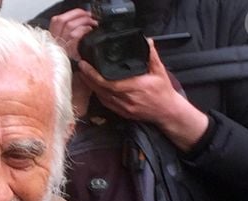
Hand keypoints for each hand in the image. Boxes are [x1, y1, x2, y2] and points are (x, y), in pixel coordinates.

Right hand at [49, 8, 96, 61]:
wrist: (70, 80)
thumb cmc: (69, 65)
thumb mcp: (64, 48)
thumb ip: (66, 34)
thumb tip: (78, 22)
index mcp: (52, 39)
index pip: (56, 21)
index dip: (70, 14)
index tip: (81, 13)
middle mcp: (54, 43)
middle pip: (62, 20)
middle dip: (77, 14)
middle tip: (89, 16)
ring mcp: (61, 48)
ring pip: (69, 26)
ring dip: (83, 21)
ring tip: (91, 23)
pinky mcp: (68, 53)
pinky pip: (74, 36)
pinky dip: (83, 30)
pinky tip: (89, 30)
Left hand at [77, 39, 208, 151]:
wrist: (167, 112)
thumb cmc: (163, 91)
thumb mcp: (159, 71)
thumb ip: (152, 55)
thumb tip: (147, 41)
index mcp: (134, 87)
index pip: (108, 82)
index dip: (94, 75)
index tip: (85, 66)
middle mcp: (126, 99)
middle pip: (101, 90)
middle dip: (88, 79)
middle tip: (81, 68)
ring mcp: (123, 108)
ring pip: (102, 98)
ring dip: (92, 87)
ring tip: (84, 76)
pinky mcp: (123, 114)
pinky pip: (107, 104)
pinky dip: (99, 96)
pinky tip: (94, 88)